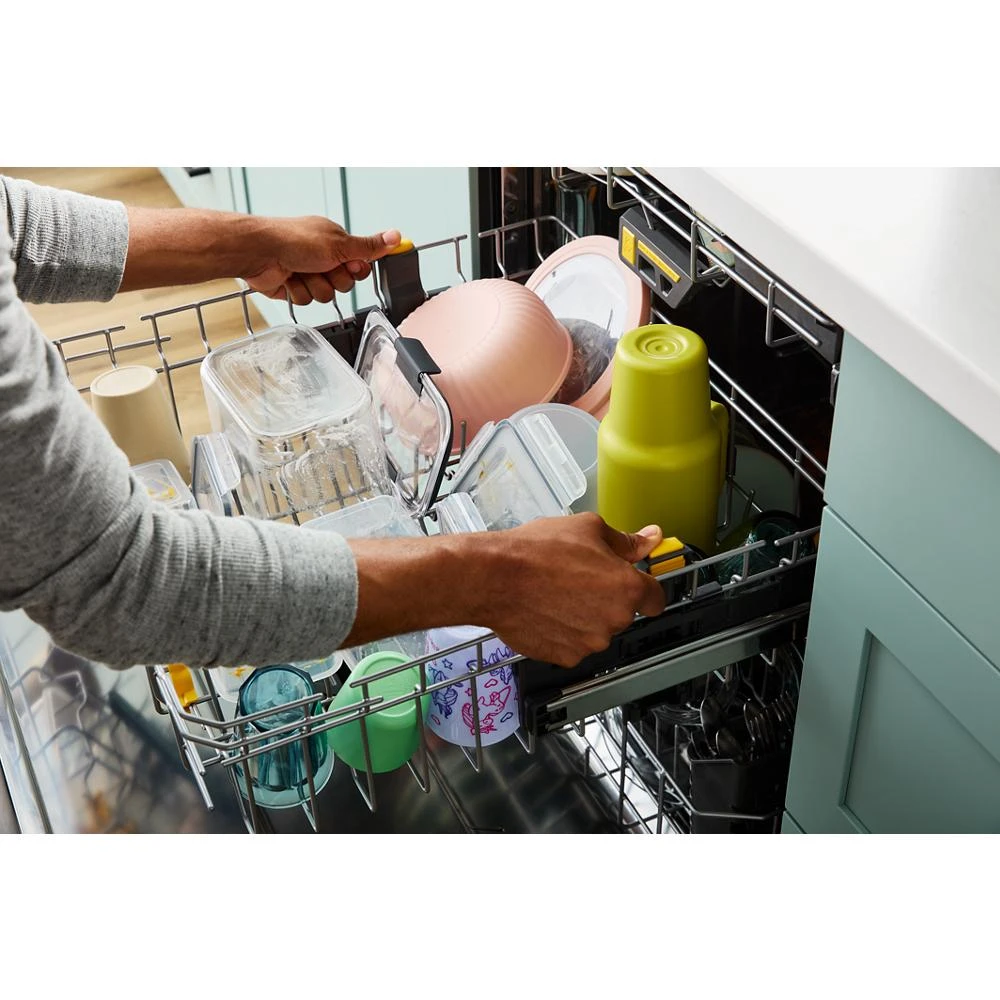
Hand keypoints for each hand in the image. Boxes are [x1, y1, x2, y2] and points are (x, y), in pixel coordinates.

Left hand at [244, 216, 400, 304]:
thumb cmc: (294, 240)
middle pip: (344, 284)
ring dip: (314, 285)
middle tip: (320, 266)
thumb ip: (369, 246)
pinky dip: (298, 291)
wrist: (260, 252)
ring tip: (300, 271)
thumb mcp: (340, 243)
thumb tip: (396, 236)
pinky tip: (289, 278)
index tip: (347, 264)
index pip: (360, 266)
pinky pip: (306, 300)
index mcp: (335, 242)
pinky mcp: (293, 287)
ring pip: (325, 295)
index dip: (355, 270)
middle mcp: (322, 257)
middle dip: (333, 279)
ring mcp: (307, 273)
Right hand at [479, 513, 667, 668]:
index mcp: (626, 587)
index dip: (646, 589)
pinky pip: (573, 644)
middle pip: (622, 612)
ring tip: (557, 592)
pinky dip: (564, 631)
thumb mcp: (588, 528)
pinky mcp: (565, 657)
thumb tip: (649, 538)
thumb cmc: (537, 552)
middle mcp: (614, 619)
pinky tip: (546, 609)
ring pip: (597, 629)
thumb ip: (625, 540)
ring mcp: (589, 642)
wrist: (495, 578)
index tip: (637, 586)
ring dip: (584, 615)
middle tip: (579, 577)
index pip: (656, 598)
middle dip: (607, 597)